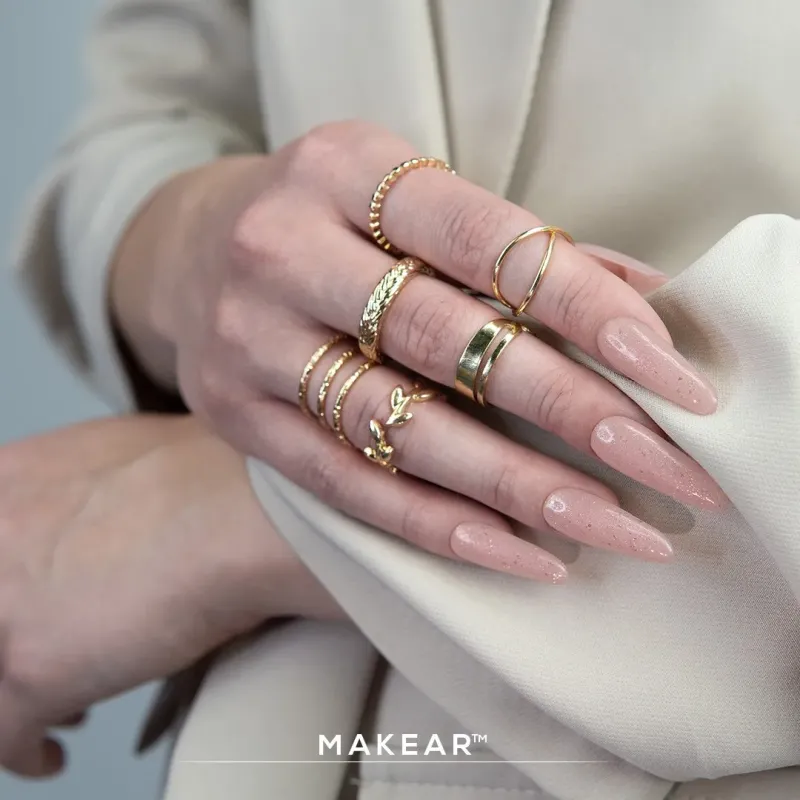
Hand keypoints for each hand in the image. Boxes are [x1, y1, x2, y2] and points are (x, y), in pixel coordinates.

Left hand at [0, 416, 339, 778]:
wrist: (244, 513)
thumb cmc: (221, 474)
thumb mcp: (134, 453)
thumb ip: (96, 485)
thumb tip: (118, 513)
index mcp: (11, 480)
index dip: (11, 579)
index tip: (32, 599)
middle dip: (16, 634)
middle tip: (51, 644)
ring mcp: (2, 607)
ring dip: (17, 691)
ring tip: (50, 708)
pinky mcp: (31, 671)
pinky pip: (5, 734)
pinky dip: (26, 748)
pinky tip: (49, 751)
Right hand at [111, 120, 725, 581]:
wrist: (195, 250)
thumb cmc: (335, 221)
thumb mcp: (412, 198)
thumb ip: (520, 245)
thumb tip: (649, 299)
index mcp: (343, 170)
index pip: (484, 238)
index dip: (584, 305)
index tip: (670, 373)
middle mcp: (285, 250)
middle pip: (444, 340)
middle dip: (568, 409)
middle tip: (664, 465)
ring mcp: (250, 340)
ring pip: (396, 426)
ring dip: (515, 485)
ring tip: (609, 524)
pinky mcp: (237, 417)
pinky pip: (346, 485)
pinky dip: (438, 524)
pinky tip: (518, 551)